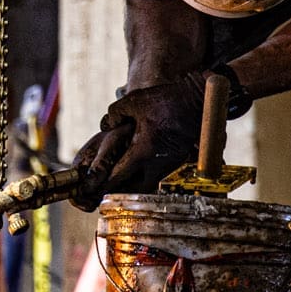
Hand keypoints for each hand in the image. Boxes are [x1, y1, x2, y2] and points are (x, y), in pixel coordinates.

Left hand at [70, 75, 203, 210]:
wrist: (198, 101)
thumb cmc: (166, 100)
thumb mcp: (134, 101)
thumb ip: (114, 113)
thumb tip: (105, 125)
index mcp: (144, 150)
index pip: (120, 175)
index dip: (104, 183)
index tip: (92, 188)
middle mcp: (158, 163)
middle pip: (134, 189)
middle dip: (119, 191)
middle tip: (104, 191)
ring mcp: (170, 164)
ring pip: (148, 185)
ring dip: (133, 187)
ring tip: (119, 185)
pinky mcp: (178, 161)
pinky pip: (158, 176)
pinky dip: (146, 178)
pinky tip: (137, 173)